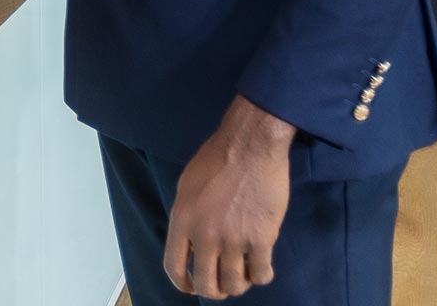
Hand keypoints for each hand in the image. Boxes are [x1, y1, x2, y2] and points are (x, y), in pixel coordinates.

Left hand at [164, 96, 294, 298]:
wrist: (249, 145)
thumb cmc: (216, 159)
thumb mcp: (187, 186)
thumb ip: (187, 217)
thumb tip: (192, 243)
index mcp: (181, 221)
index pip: (174, 268)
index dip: (184, 284)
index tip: (192, 286)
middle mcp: (204, 235)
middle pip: (207, 285)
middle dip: (214, 291)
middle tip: (222, 285)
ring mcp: (233, 239)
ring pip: (235, 284)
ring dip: (239, 284)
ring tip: (243, 274)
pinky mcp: (261, 238)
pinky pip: (261, 274)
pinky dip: (261, 276)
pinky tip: (262, 268)